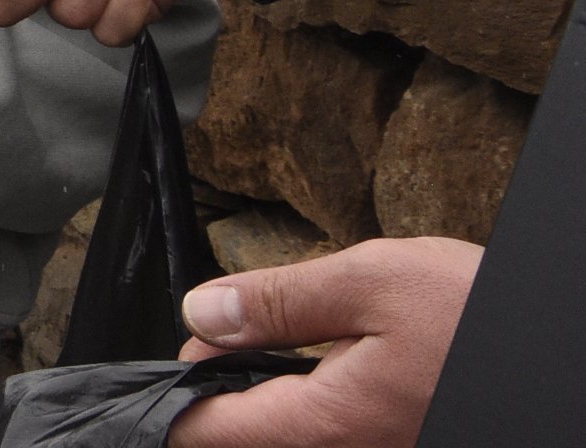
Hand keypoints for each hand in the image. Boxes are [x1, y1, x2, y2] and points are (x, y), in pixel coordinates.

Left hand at [166, 238, 480, 447]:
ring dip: (270, 396)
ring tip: (269, 341)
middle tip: (226, 330)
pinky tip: (324, 361)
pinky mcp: (399, 440)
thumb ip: (278, 300)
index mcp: (331, 423)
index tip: (166, 363)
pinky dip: (313, 402)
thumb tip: (202, 313)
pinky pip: (335, 434)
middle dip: (222, 391)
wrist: (560, 350)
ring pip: (293, 435)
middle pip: (249, 440)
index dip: (174, 399)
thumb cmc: (481, 315)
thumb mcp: (370, 281)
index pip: (212, 434)